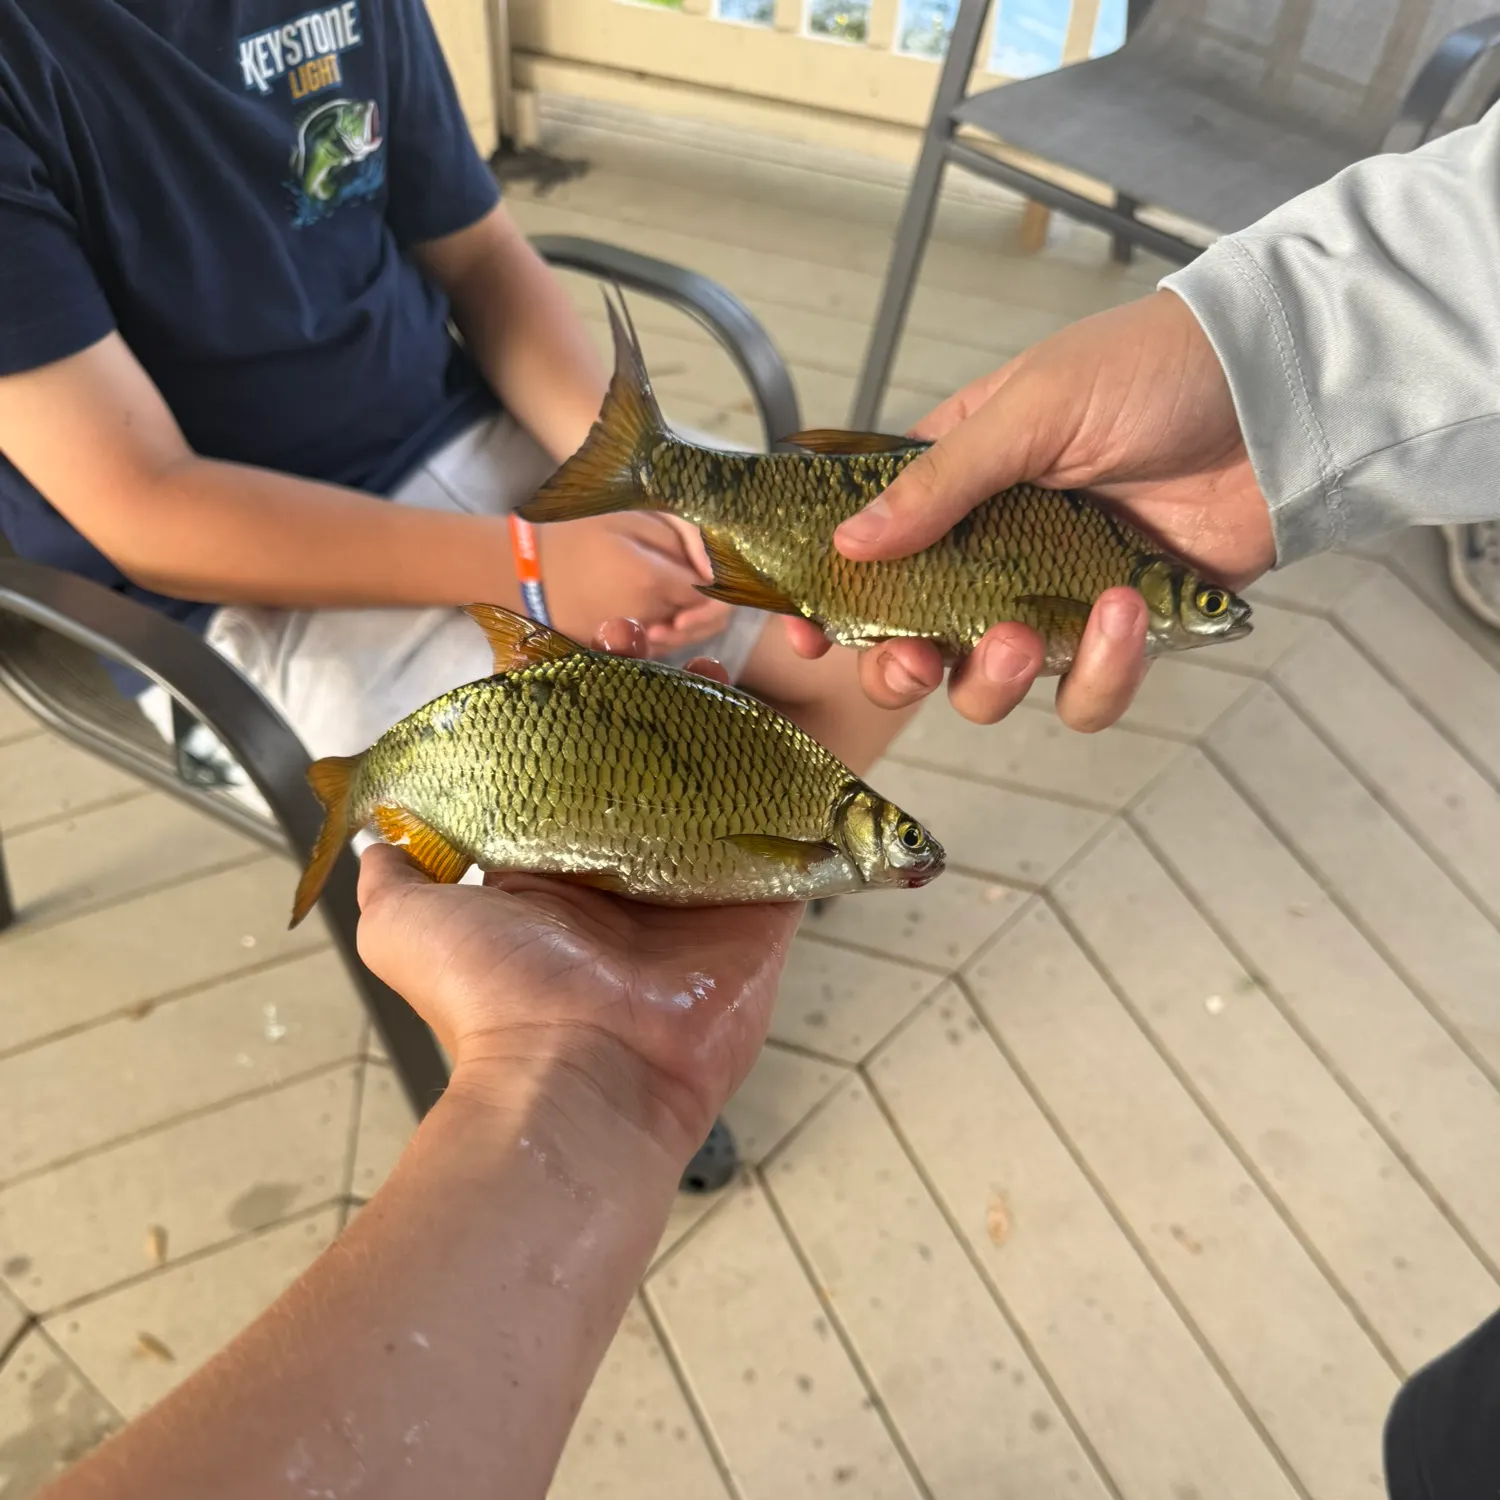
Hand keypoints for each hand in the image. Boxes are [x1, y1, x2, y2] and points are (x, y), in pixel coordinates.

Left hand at [355, 619, 798, 1165]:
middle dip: (656, 702)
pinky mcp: (757, 910)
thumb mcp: (407, 923)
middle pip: (652, 766)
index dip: (584, 706)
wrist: (582, 1074)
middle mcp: (628, 874)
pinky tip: (781, 725)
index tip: (589, 653)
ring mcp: (697, 889)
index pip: (576, 764)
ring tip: (715, 666)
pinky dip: (788, 784)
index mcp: (558, 868)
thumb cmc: (495, 997)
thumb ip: (393, 872)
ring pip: (719, 788)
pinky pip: (783, 835)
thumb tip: (371, 835)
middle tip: (657, 646)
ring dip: (720, 726)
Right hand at [540, 512, 730, 654]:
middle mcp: (647, 616)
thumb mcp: (631, 521)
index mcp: (652, 579)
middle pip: (702, 623)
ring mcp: (631, 639)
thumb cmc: (579, 537)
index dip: (721, 587)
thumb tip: (712, 567)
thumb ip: (678, 541)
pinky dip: (667, 638)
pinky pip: (657, 652)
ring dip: (691, 626)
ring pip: (683, 642)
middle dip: (711, 609)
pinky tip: (659, 620)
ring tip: (677, 603)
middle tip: (701, 590)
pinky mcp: (617, 651)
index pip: (711, 594)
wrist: (528, 572)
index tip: (713, 573)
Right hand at [785, 290, 1274, 731]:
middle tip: (917, 659)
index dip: (835, 602)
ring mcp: (1057, 598)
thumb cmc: (1151, 370)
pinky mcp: (1124, 635)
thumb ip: (940, 482)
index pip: (870, 554)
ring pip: (992, 685)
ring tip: (1025, 638)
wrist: (1278, 393)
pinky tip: (1124, 615)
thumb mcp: (1032, 408)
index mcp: (956, 485)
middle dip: (904, 669)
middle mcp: (995, 552)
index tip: (808, 632)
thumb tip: (849, 545)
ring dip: (995, 681)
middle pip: (918, 643)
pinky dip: (1100, 674)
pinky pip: (1087, 693)